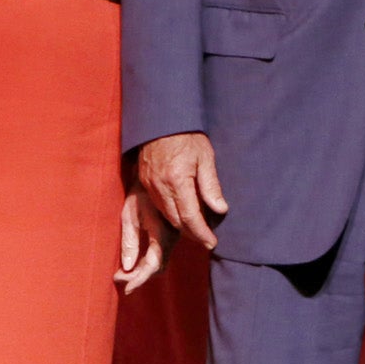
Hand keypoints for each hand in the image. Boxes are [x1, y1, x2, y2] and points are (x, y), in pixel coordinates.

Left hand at [115, 186, 175, 293]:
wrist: (156, 175)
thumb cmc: (139, 192)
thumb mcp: (130, 214)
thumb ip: (129, 240)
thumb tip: (127, 267)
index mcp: (163, 233)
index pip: (153, 265)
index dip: (139, 279)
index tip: (126, 288)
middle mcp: (172, 238)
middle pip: (157, 268)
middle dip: (138, 277)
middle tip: (118, 278)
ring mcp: (173, 236)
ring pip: (159, 263)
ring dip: (141, 272)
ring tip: (121, 274)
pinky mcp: (170, 234)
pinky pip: (160, 255)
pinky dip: (146, 264)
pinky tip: (132, 264)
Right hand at [138, 132, 227, 249]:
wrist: (161, 120)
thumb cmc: (187, 136)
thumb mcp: (205, 157)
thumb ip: (211, 186)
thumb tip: (221, 209)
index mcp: (177, 181)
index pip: (190, 217)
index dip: (201, 233)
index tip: (211, 243)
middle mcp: (160, 187)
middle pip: (176, 221)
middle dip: (192, 233)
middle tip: (206, 238)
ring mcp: (149, 186)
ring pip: (165, 216)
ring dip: (180, 226)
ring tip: (196, 229)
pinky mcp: (144, 183)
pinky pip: (157, 207)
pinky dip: (169, 215)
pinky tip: (180, 214)